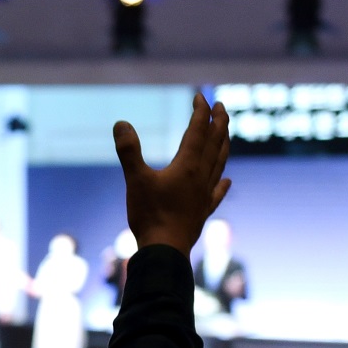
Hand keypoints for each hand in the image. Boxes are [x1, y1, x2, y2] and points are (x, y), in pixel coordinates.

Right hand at [115, 94, 231, 254]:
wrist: (165, 251)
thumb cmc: (150, 215)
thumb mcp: (135, 180)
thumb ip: (129, 151)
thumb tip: (121, 123)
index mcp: (188, 165)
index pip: (198, 130)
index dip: (201, 111)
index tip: (201, 96)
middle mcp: (202, 176)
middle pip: (216, 143)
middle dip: (219, 122)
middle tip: (221, 106)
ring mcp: (204, 194)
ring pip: (220, 163)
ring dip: (224, 145)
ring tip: (225, 135)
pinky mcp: (203, 211)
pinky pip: (217, 192)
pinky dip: (223, 183)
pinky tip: (227, 180)